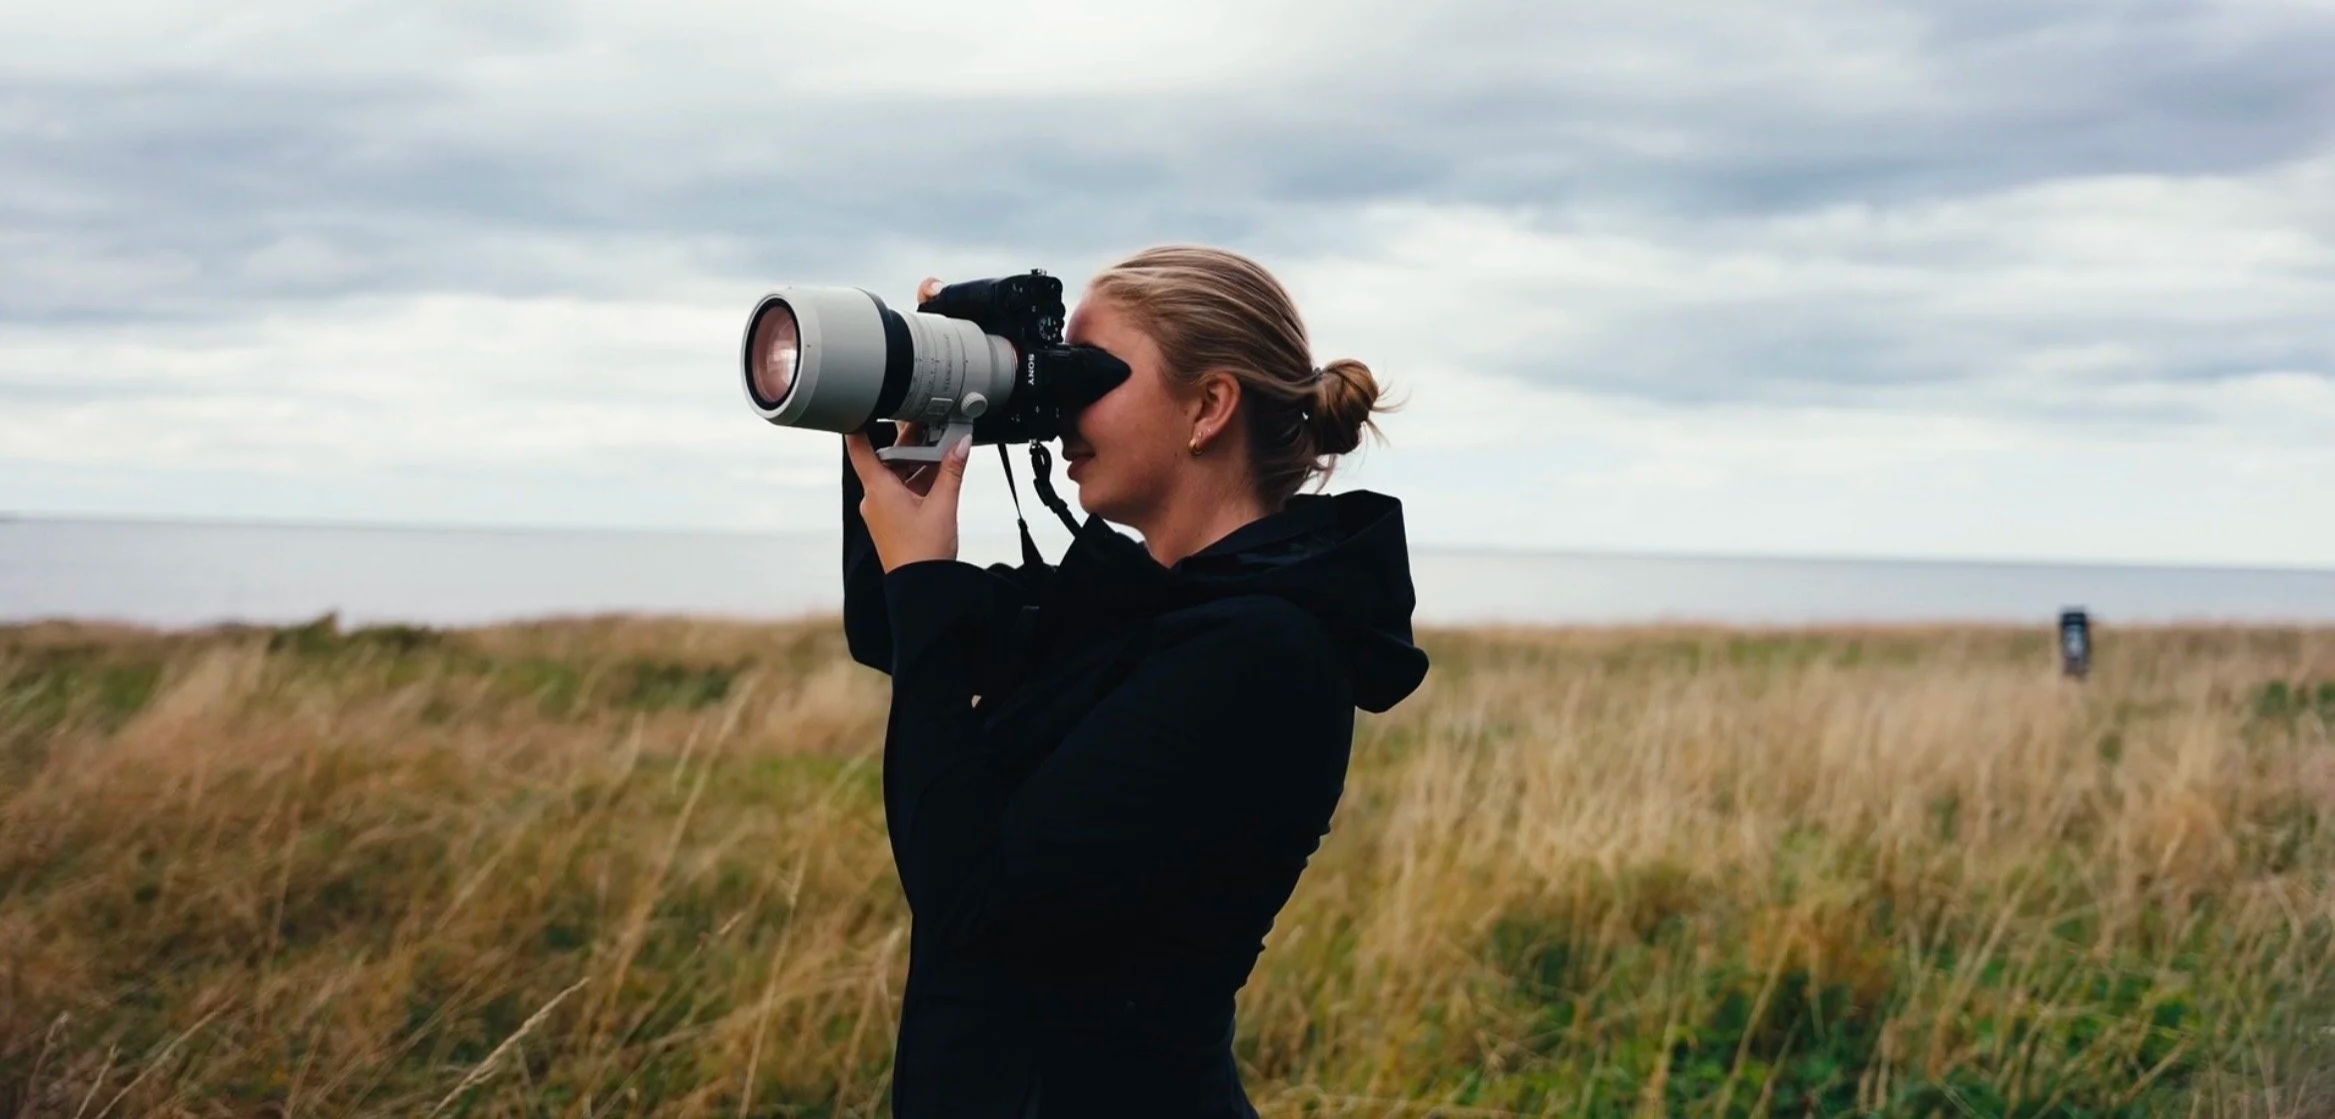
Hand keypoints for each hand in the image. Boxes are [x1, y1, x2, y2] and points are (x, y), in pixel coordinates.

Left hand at [846, 421, 970, 573]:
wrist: (922, 586)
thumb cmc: (923, 553)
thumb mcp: (943, 505)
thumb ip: (952, 471)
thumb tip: (960, 446)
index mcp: (879, 490)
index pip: (859, 449)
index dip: (859, 425)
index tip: (863, 407)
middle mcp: (875, 498)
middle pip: (888, 460)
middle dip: (911, 445)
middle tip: (930, 427)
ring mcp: (882, 510)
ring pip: (898, 475)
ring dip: (918, 464)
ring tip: (943, 452)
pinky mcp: (892, 520)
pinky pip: (902, 491)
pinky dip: (918, 481)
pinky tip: (939, 476)